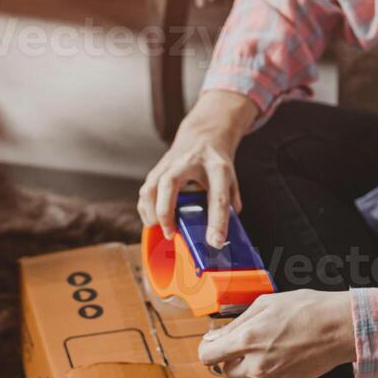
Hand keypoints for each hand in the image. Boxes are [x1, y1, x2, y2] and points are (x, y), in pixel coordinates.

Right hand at [139, 90, 257, 246]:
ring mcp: (170, 163)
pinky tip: (153, 220)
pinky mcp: (158, 168)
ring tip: (161, 228)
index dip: (217, 222)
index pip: (218, 196)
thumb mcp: (231, 178)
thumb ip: (229, 203)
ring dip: (152, 212)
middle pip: (170, 183)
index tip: (216, 243)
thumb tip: (220, 233)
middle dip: (166, 212)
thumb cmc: (216, 161)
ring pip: (151, 186)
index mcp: (217, 167)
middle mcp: (190, 162)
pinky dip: (146, 209)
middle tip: (171, 233)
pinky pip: (145, 190)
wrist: (203, 134)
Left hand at [197, 290, 357, 377]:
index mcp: (248, 339)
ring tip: (256, 363)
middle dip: (230, 359)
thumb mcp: (266, 303)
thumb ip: (236, 322)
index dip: (209, 348)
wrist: (339, 326)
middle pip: (224, 373)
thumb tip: (213, 337)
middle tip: (246, 346)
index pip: (208, 356)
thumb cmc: (306, 309)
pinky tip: (271, 376)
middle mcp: (256, 364)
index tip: (216, 343)